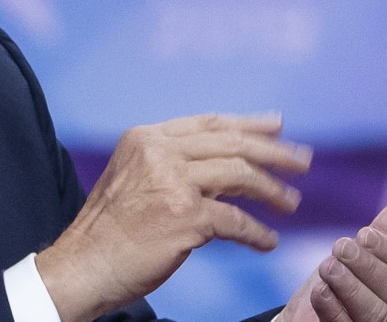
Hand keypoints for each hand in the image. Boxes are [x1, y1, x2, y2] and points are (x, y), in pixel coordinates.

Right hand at [36, 113, 311, 321]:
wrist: (84, 264)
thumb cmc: (109, 230)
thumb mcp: (133, 178)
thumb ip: (171, 164)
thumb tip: (228, 169)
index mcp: (145, 138)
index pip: (207, 123)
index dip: (247, 123)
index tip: (277, 125)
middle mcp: (158, 151)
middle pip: (231, 142)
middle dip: (273, 151)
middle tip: (302, 161)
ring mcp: (172, 182)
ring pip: (240, 173)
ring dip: (272, 190)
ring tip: (292, 202)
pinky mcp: (184, 216)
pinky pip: (237, 221)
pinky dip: (257, 233)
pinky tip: (267, 242)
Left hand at [281, 192, 386, 321]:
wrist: (308, 316)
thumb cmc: (342, 283)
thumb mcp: (362, 256)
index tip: (363, 234)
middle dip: (368, 267)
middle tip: (341, 247)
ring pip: (377, 315)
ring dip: (350, 286)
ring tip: (328, 266)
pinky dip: (333, 309)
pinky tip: (319, 291)